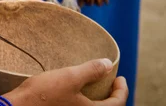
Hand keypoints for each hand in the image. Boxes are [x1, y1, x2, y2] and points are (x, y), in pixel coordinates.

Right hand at [3, 59, 127, 105]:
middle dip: (112, 97)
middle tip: (111, 81)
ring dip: (98, 101)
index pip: (117, 105)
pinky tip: (78, 92)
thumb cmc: (44, 94)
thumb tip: (108, 64)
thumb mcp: (70, 77)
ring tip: (95, 85)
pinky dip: (86, 102)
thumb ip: (91, 70)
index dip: (122, 90)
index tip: (120, 77)